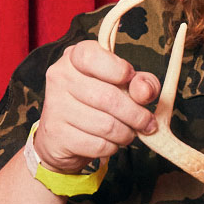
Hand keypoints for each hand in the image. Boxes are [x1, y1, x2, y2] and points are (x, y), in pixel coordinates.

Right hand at [32, 38, 162, 174]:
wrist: (62, 136)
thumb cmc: (97, 103)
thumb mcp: (122, 84)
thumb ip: (140, 83)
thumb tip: (145, 92)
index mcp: (74, 57)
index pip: (93, 57)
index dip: (120, 71)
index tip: (133, 84)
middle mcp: (60, 77)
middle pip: (108, 97)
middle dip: (136, 115)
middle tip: (146, 123)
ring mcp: (56, 106)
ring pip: (106, 125)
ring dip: (126, 134)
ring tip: (128, 133)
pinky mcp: (58, 134)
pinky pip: (98, 144)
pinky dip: (112, 147)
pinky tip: (110, 142)